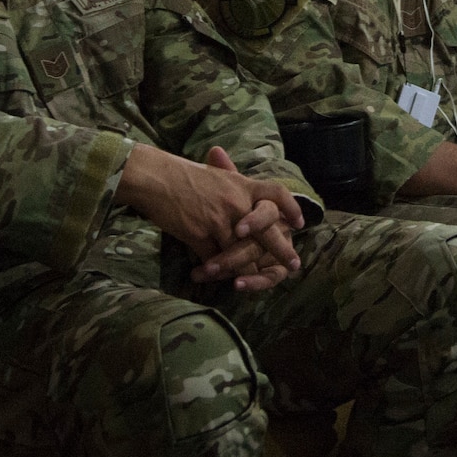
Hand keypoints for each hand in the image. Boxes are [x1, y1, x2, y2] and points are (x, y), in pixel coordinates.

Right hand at [118, 144, 305, 290]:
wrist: (156, 178)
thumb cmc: (182, 174)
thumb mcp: (215, 174)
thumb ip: (232, 186)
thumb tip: (245, 201)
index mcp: (242, 184)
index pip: (276, 194)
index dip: (291, 208)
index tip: (299, 223)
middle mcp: (237, 203)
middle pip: (268, 231)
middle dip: (282, 250)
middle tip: (293, 264)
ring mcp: (221, 221)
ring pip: (241, 253)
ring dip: (246, 270)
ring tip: (249, 282)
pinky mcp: (201, 236)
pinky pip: (214, 260)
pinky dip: (214, 271)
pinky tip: (210, 276)